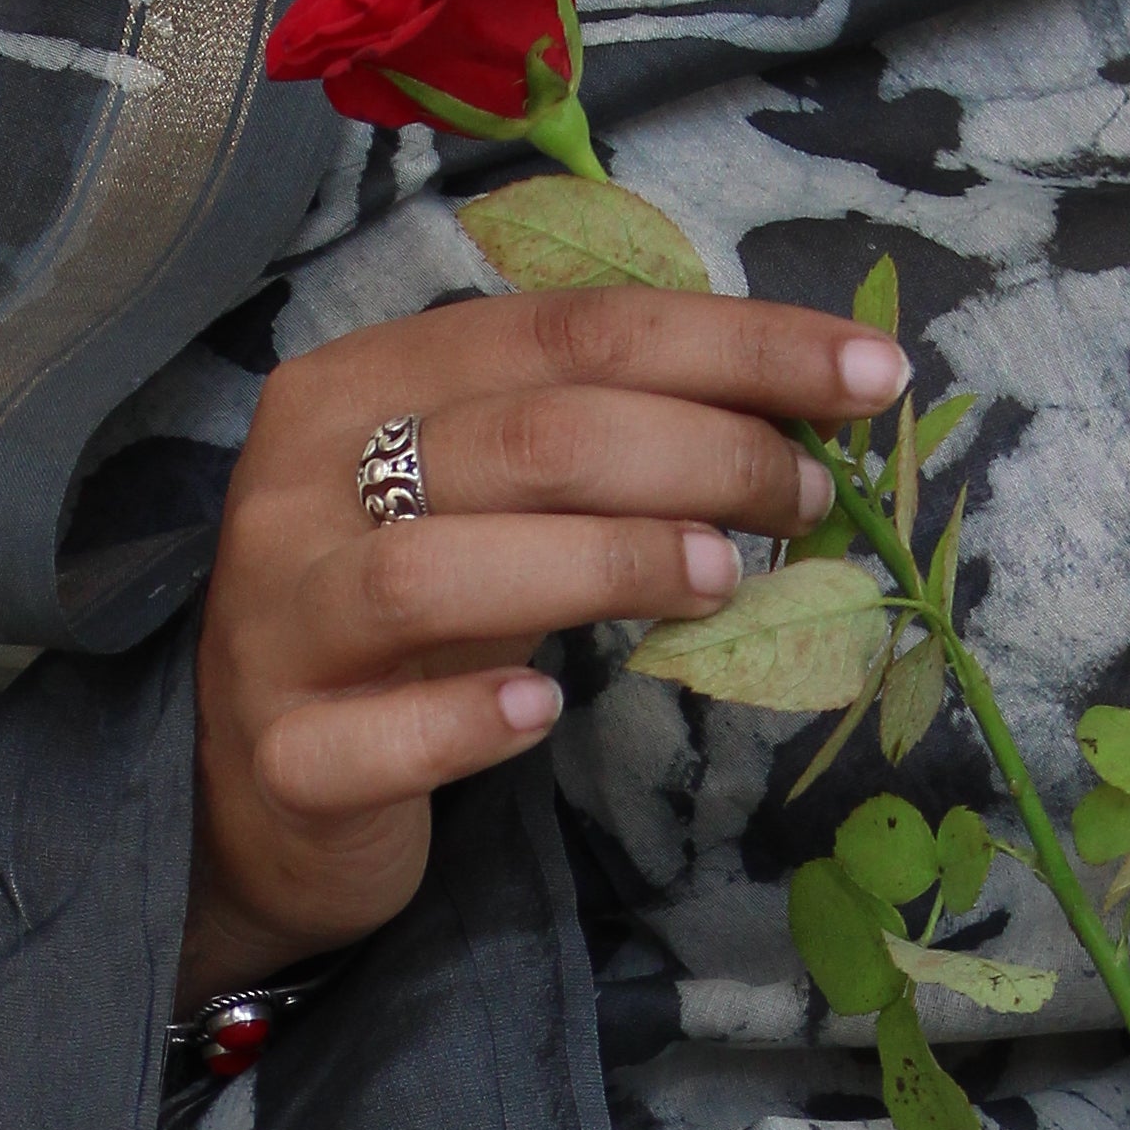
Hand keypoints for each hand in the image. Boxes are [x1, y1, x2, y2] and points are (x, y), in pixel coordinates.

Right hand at [185, 284, 909, 1005]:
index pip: (565, 331)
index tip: (869, 376)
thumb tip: (803, 410)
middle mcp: (298, 485)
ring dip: (605, 565)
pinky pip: (379, 734)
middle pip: (521, 437)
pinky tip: (548, 708)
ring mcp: (278, 623)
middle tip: (808, 496)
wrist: (261, 797)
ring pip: (439, 572)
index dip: (731, 345)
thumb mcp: (493, 509)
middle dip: (699, 452)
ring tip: (720, 577)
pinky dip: (472, 718)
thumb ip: (602, 449)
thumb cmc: (408, 633)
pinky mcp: (284, 757)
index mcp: (356, 385)